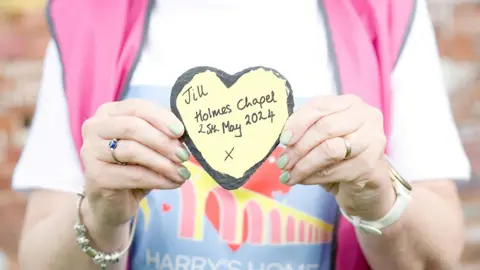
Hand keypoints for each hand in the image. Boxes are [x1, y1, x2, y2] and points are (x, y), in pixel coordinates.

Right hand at [80, 99, 190, 227]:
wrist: (113, 202)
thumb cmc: (133, 167)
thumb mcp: (148, 145)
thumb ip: (162, 132)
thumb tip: (185, 132)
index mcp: (109, 112)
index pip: (137, 107)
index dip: (161, 118)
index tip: (181, 132)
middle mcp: (94, 127)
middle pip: (133, 127)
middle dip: (163, 141)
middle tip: (184, 155)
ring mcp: (90, 151)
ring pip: (133, 151)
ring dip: (164, 163)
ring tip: (182, 173)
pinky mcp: (95, 176)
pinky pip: (133, 175)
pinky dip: (158, 179)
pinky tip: (173, 183)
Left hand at [276, 95, 394, 219]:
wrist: (368, 182)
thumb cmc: (342, 154)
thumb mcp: (324, 136)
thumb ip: (306, 131)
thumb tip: (283, 140)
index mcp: (350, 103)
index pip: (319, 106)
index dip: (298, 123)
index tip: (283, 140)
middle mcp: (365, 117)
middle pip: (325, 128)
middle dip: (299, 147)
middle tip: (283, 163)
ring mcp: (372, 140)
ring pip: (330, 150)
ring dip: (304, 165)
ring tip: (289, 175)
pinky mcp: (371, 165)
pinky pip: (335, 171)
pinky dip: (313, 177)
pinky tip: (303, 180)